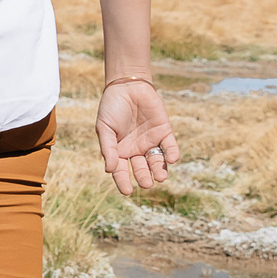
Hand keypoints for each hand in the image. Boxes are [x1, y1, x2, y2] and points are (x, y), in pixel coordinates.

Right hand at [96, 77, 178, 194]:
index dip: (123, 182)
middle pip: (141, 169)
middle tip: (147, 184)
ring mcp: (151, 141)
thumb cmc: (111, 107)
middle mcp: (136, 149)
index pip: (121, 171)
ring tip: (161, 177)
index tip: (127, 191)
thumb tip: (109, 170)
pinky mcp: (164, 132)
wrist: (127, 86)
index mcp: (120, 151)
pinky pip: (170, 146)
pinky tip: (171, 159)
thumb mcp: (104, 129)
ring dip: (159, 170)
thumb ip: (108, 148)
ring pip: (157, 161)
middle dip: (144, 177)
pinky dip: (172, 154)